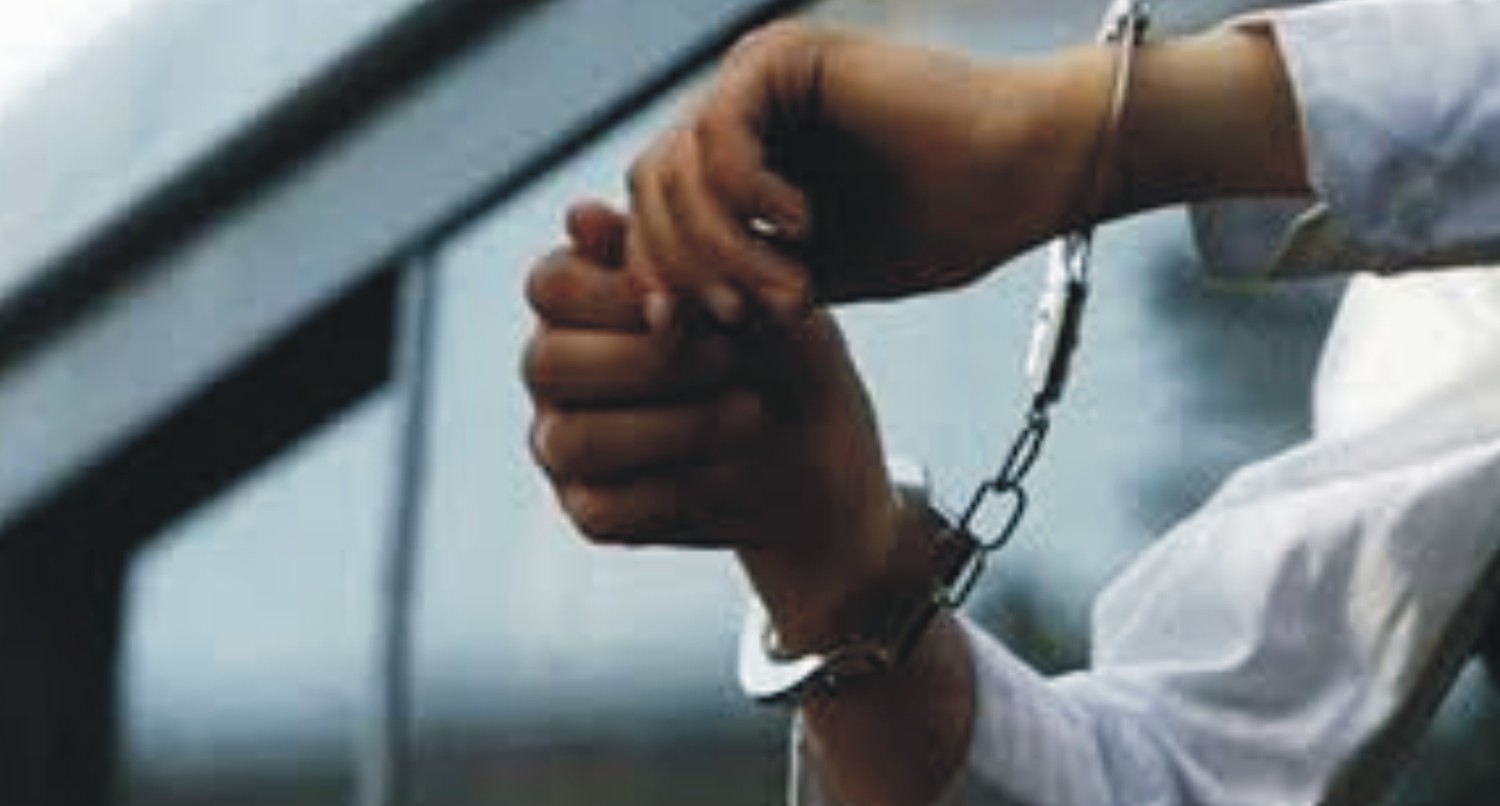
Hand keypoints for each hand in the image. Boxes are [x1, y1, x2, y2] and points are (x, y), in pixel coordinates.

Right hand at [525, 201, 900, 647]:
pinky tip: (736, 467)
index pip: (550, 285)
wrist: (823, 449)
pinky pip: (603, 509)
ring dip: (671, 427)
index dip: (621, 296)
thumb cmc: (779, 348)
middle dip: (648, 363)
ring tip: (751, 412)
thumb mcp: (742, 288)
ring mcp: (562, 441)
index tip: (705, 304)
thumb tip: (577, 215)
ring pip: (572, 440)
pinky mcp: (590, 509)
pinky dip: (678, 488)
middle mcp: (553, 370)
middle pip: (546, 363)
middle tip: (731, 359)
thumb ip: (664, 253)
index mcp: (575, 301)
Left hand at [624, 21, 1107, 323]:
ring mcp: (754, 78)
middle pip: (647, 192)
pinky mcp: (783, 57)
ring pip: (674, 168)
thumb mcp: (810, 278)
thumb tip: (657, 318)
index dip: (660, 278)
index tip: (703, 331)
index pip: (652, 215)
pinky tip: (802, 224)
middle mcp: (736, 110)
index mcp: (738, 158)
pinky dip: (748, 194)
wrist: (1025, 174)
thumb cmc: (937, 225)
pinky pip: (719, 133)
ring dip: (723, 244)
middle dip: (686, 267)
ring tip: (789, 283)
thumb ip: (737, 287)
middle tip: (746, 313)